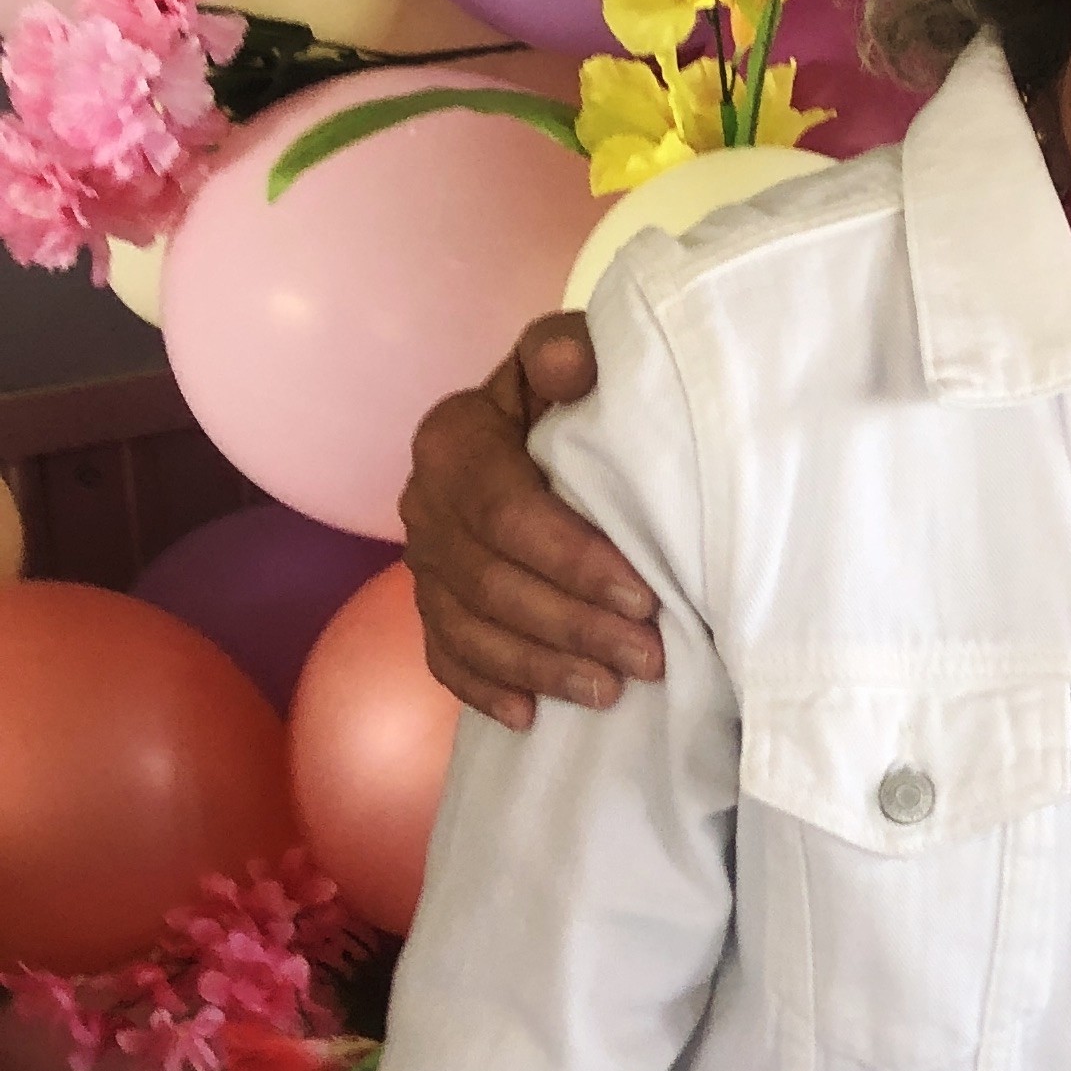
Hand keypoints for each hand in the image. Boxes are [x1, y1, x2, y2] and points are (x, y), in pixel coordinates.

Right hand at [400, 311, 662, 729]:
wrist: (534, 422)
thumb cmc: (570, 394)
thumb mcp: (566, 357)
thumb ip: (564, 353)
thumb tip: (572, 365)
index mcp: (453, 441)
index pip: (507, 513)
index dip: (574, 561)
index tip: (644, 596)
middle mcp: (424, 503)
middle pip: (491, 582)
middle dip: (572, 627)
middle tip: (649, 658)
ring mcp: (421, 561)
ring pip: (470, 629)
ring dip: (541, 667)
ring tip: (610, 693)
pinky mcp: (429, 602)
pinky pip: (444, 657)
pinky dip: (484, 689)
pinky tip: (530, 717)